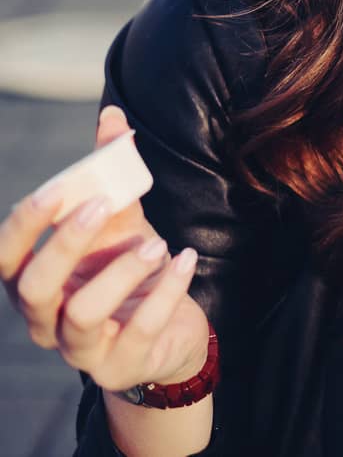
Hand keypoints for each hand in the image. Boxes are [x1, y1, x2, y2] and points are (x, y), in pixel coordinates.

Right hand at [0, 106, 212, 392]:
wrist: (170, 331)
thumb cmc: (130, 270)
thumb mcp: (121, 222)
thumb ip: (113, 175)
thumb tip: (113, 117)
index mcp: (34, 280)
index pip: (3, 256)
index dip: (24, 225)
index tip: (59, 188)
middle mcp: (45, 319)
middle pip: (33, 286)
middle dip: (65, 243)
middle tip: (103, 205)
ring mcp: (79, 349)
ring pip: (81, 313)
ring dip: (120, 272)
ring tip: (158, 241)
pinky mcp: (121, 366)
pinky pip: (138, 331)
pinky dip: (165, 293)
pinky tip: (185, 260)